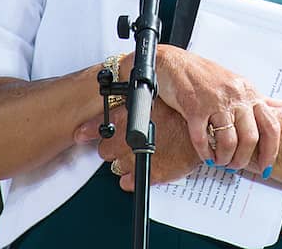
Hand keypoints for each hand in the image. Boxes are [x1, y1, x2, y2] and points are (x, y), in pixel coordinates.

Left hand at [74, 98, 200, 191]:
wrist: (202, 132)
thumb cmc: (180, 115)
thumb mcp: (153, 100)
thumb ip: (132, 103)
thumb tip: (116, 99)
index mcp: (129, 118)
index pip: (97, 127)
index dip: (87, 131)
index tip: (80, 134)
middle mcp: (129, 140)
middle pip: (105, 149)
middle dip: (112, 146)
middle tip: (125, 140)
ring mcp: (138, 160)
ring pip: (116, 166)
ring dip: (124, 160)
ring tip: (138, 151)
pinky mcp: (150, 175)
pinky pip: (128, 182)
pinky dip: (131, 177)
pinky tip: (140, 166)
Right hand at [155, 45, 280, 174]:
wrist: (175, 63)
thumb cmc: (205, 74)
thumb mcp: (237, 83)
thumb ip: (258, 98)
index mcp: (248, 91)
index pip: (270, 125)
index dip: (270, 150)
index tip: (266, 166)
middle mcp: (235, 95)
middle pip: (250, 138)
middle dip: (243, 159)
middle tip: (235, 165)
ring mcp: (215, 101)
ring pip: (228, 141)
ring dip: (224, 158)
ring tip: (220, 161)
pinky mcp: (194, 108)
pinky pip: (203, 139)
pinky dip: (205, 152)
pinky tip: (206, 155)